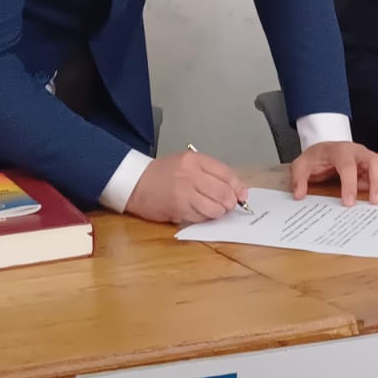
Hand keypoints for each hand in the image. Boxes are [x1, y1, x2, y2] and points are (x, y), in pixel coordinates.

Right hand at [124, 151, 248, 224]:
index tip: (241, 195)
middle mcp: (191, 175)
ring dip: (218, 212)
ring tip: (212, 209)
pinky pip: (201, 217)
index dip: (238, 187)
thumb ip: (212, 174)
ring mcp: (184, 192)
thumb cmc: (164, 173)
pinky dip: (204, 218)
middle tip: (227, 205)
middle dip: (230, 203)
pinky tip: (198, 212)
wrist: (136, 182)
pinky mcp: (178, 208)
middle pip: (224, 193)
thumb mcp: (188, 163)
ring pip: (215, 208)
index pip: (227, 174)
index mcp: (195, 160)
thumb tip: (237, 191)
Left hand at [289, 141, 377, 205]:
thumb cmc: (316, 158)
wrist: (325, 149)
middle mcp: (358, 152)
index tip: (348, 203)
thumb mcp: (301, 165)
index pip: (348, 166)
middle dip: (377, 182)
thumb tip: (299, 195)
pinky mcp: (373, 166)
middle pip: (375, 162)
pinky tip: (373, 194)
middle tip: (374, 203)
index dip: (349, 185)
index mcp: (340, 150)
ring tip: (375, 202)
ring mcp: (368, 158)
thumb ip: (298, 179)